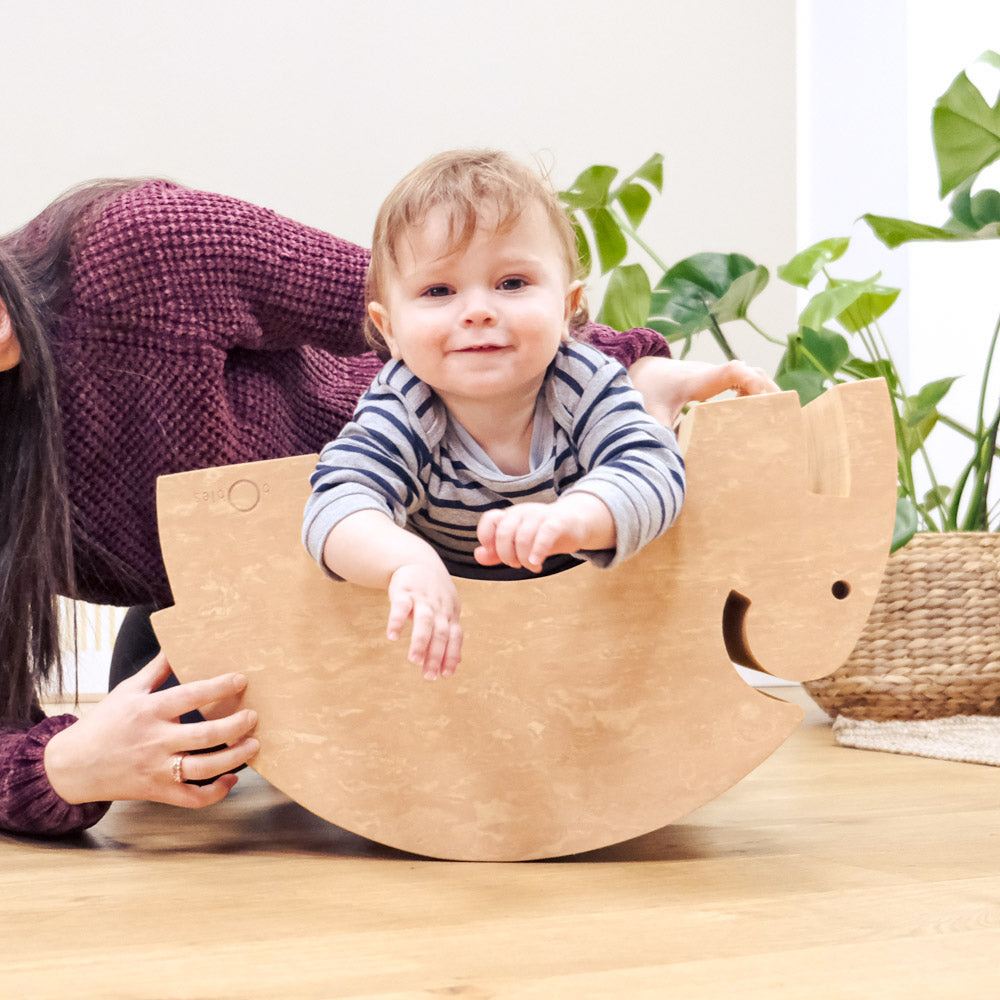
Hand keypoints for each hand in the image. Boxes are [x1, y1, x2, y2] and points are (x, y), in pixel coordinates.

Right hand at [44, 653, 258, 807]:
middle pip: (204, 735)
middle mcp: (155, 741)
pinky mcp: (157, 792)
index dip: (219, 687)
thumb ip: (156, 669)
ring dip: (235, 758)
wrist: (72, 766)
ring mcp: (157, 769)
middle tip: (254, 716)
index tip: (241, 679)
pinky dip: (216, 792)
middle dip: (235, 726)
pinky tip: (230, 778)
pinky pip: (192, 798)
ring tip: (254, 744)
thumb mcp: (128, 690)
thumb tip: (176, 642)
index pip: (190, 696)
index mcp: (148, 712)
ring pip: (204, 769)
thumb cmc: (103, 723)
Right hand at [387, 562, 462, 679]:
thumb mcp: (447, 610)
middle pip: (441, 633)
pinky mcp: (404, 591)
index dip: (451, 656)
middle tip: (429, 676)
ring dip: (421, 642)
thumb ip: (451, 635)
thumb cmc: (433, 592)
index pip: (455, 637)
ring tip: (414, 661)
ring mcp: (422, 598)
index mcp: (450, 613)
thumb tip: (458, 662)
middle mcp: (439, 607)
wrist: (417, 560)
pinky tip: (393, 636)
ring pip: (425, 621)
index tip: (446, 675)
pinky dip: (397, 621)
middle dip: (436, 655)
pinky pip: (401, 607)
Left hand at [475, 495, 613, 573]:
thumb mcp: (518, 544)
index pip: (491, 519)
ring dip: (524, 558)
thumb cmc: (542, 534)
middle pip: (505, 532)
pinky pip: (545, 533)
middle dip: (506, 554)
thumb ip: (497, 552)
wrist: (575, 523)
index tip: (492, 552)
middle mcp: (523, 512)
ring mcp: (541, 515)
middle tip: (516, 565)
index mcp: (511, 515)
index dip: (486, 536)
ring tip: (532, 567)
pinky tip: (537, 563)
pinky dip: (538, 550)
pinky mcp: (559, 521)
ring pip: (523, 536)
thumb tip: (478, 555)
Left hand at [628, 356, 778, 426]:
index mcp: (695, 380)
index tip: (766, 403)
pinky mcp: (717, 380)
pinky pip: (744, 382)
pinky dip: (757, 394)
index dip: (754, 384)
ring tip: (779, 419)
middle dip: (770, 392)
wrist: (639, 369)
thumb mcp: (648, 417)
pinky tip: (761, 415)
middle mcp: (710, 373)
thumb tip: (673, 466)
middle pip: (751, 372)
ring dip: (766, 393)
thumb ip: (660, 438)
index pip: (733, 372)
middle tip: (784, 418)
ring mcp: (716, 375)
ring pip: (751, 376)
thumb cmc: (644, 392)